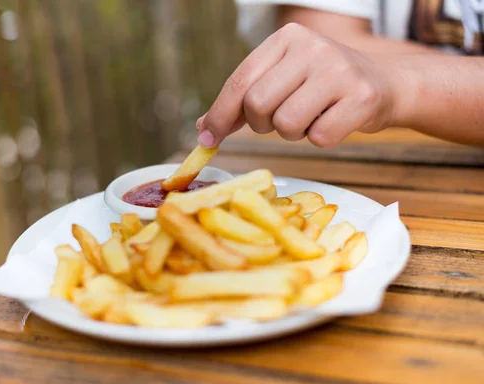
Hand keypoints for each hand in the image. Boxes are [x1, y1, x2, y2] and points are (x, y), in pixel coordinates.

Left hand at [197, 23, 400, 147]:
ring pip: (286, 124)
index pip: (240, 80)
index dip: (220, 114)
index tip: (207, 138)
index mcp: (286, 38)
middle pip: (258, 105)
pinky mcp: (362, 97)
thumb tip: (204, 127)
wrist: (386, 83)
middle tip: (281, 119)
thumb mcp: (282, 79)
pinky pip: (318, 138)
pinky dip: (321, 138)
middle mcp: (311, 47)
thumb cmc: (323, 85)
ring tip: (311, 116)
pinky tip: (334, 120)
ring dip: (293, 133)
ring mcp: (339, 70)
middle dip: (263, 123)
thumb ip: (243, 99)